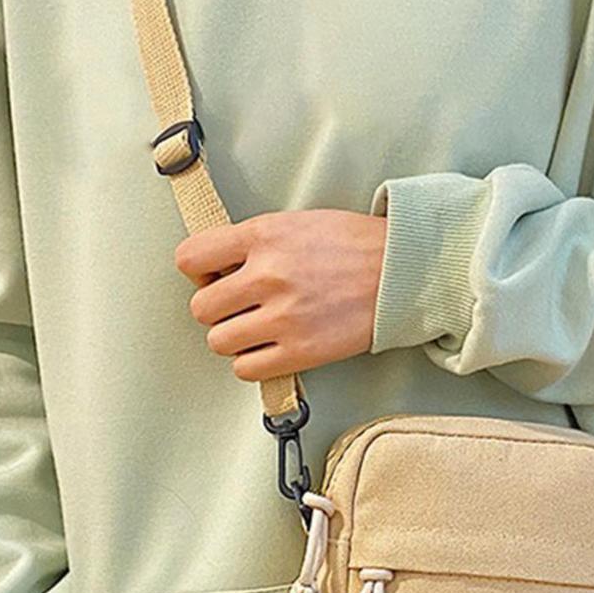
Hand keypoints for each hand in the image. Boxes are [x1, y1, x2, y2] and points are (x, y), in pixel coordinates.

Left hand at [175, 208, 385, 382]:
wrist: (403, 271)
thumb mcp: (295, 223)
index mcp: (263, 236)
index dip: (198, 272)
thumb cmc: (355, 246)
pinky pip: (247, 370)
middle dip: (217, 309)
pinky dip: (253, 363)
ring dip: (233, 339)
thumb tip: (218, 270)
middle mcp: (268, 276)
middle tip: (240, 306)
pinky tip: (270, 348)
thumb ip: (253, 243)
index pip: (190, 259)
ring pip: (220, 342)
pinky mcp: (302, 351)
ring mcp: (284, 317)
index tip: (214, 277)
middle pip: (202, 308)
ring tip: (257, 329)